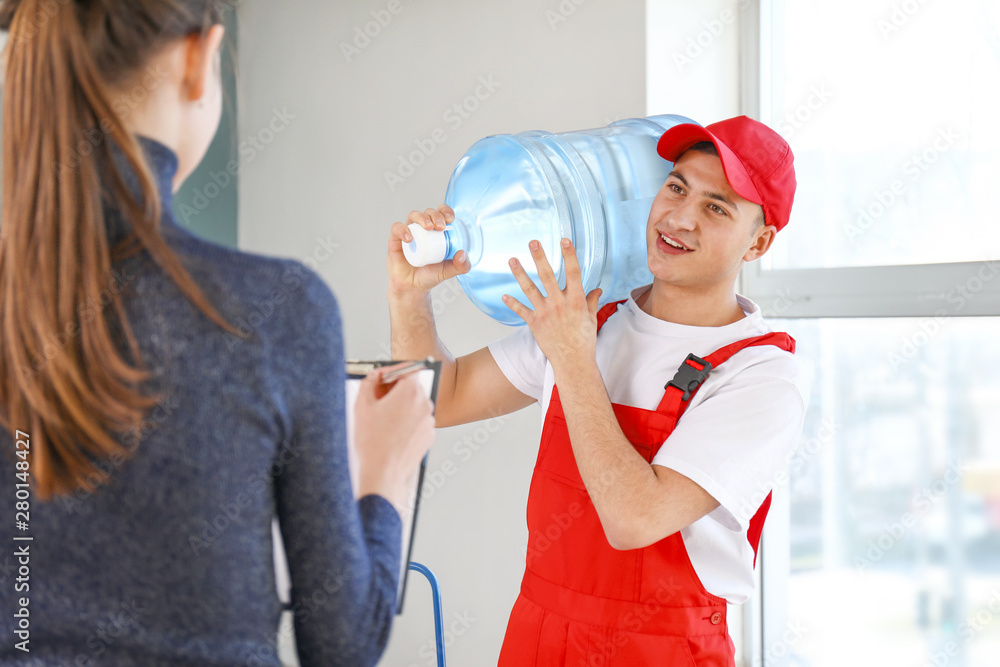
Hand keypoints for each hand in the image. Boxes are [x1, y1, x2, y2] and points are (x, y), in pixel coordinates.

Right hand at [353, 367, 435, 512]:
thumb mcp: (362, 405)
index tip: (383, 376)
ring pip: (414, 406)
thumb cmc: (373, 443)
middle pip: (412, 387)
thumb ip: (369, 382)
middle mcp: (425, 404)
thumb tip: (374, 376)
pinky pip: (418, 422)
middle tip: (378, 398)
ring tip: (382, 420)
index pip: (408, 369)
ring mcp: (429, 421)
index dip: (393, 371)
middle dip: (395, 390)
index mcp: (411, 392)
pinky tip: (392, 432)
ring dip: (401, 407)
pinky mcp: (429, 436)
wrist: (383, 473)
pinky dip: (407, 422)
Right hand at [387, 204, 470, 297]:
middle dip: (436, 215)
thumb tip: (463, 254)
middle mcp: (423, 229)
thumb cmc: (430, 276)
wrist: (412, 288)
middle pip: (429, 213)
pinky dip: (403, 230)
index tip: (451, 219)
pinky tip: (409, 238)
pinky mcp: (395, 239)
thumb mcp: (448, 271)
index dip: (446, 211)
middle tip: (441, 227)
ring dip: (422, 218)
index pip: (442, 214)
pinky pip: (397, 228)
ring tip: (428, 227)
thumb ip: (461, 266)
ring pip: (414, 216)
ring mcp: (409, 232)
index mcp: (437, 232)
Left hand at [502, 238, 602, 372]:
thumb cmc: (584, 340)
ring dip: (520, 273)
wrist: (573, 361)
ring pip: (530, 289)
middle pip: (548, 275)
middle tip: (533, 242)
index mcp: (576, 300)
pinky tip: (504, 295)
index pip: (573, 272)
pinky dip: (512, 303)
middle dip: (540, 257)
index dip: (569, 255)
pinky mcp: (535, 323)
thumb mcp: (591, 318)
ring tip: (512, 260)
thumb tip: (597, 290)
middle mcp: (560, 303)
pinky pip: (521, 310)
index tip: (564, 239)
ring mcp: (545, 313)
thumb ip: (592, 301)